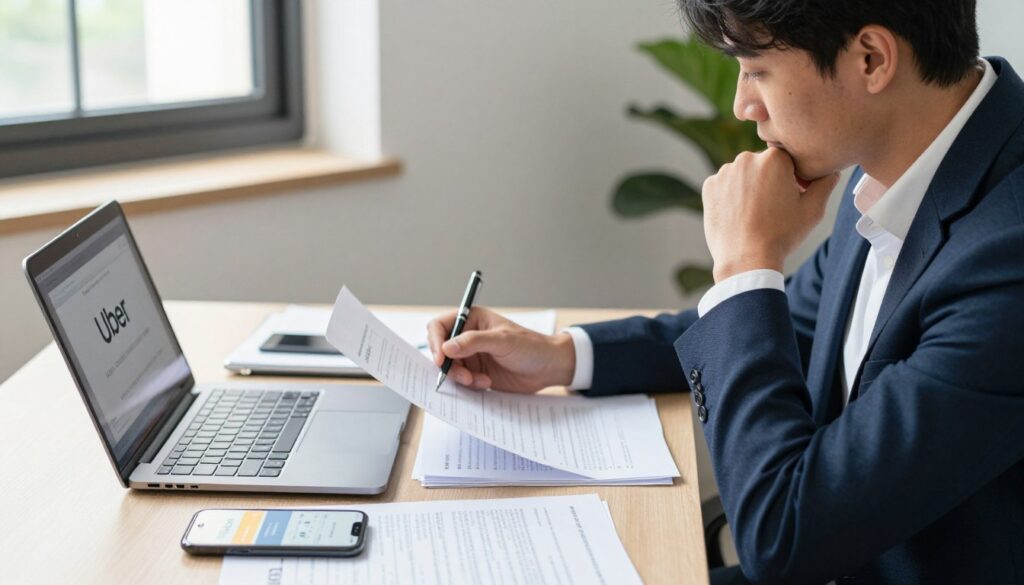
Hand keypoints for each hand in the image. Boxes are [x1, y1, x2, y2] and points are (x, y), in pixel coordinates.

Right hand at [426, 307, 575, 392]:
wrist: (548, 368)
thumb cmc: (531, 346)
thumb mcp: (503, 341)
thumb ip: (474, 342)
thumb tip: (447, 347)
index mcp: (472, 320)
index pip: (440, 326)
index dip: (436, 342)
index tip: (441, 359)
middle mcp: (468, 337)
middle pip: (440, 350)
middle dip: (448, 365)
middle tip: (463, 376)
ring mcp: (471, 356)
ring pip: (449, 368)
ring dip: (460, 377)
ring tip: (479, 381)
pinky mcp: (476, 372)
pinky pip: (460, 381)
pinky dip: (469, 385)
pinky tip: (486, 383)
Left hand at [701, 147, 839, 281]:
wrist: (746, 260)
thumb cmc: (782, 235)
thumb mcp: (813, 210)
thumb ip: (825, 184)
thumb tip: (832, 171)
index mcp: (774, 158)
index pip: (787, 160)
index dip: (792, 179)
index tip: (791, 198)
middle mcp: (746, 158)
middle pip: (763, 166)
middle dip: (769, 181)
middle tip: (773, 209)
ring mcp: (724, 173)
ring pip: (742, 175)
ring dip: (749, 187)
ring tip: (755, 214)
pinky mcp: (709, 187)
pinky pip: (724, 186)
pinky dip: (731, 197)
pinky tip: (739, 215)